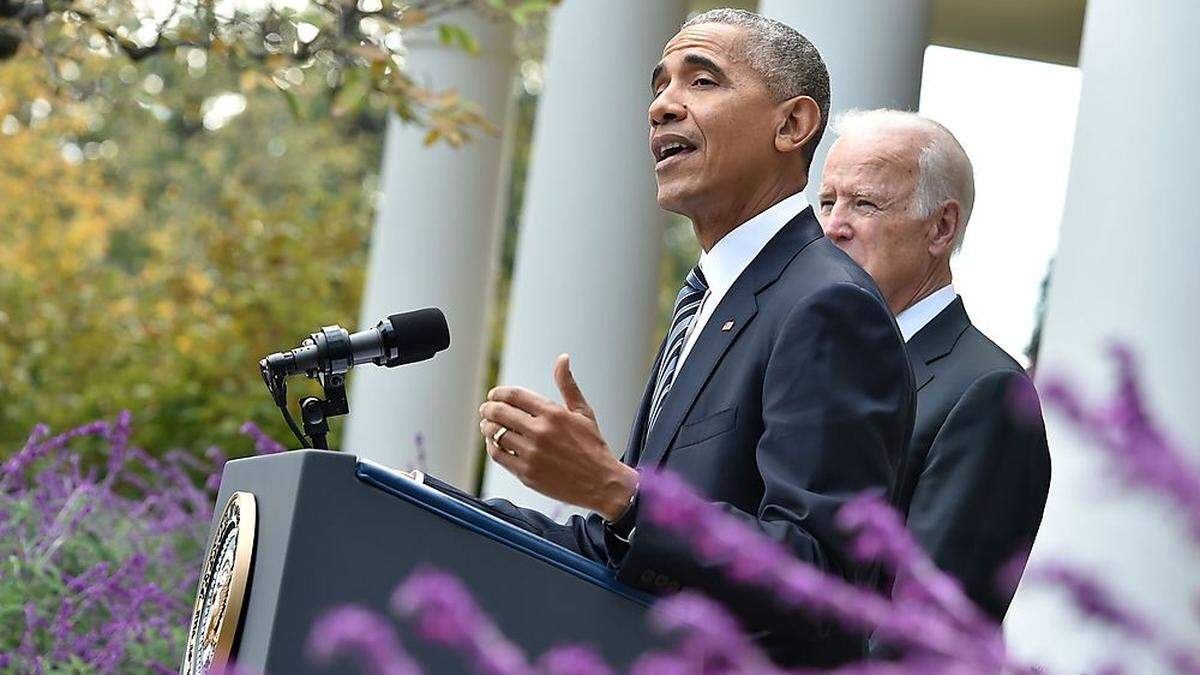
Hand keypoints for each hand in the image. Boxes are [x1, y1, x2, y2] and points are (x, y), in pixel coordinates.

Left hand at [479, 354, 637, 520]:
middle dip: (488, 408)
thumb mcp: (583, 412)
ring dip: (488, 427)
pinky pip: (499, 455)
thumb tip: (563, 359)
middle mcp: (540, 432)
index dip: (499, 393)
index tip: (494, 395)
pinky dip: (492, 447)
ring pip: (497, 434)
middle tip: (486, 409)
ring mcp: (532, 453)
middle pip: (500, 412)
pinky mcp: (526, 473)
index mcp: (553, 413)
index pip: (515, 395)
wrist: (600, 483)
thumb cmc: (592, 447)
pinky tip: (494, 443)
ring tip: (488, 425)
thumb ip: (568, 384)